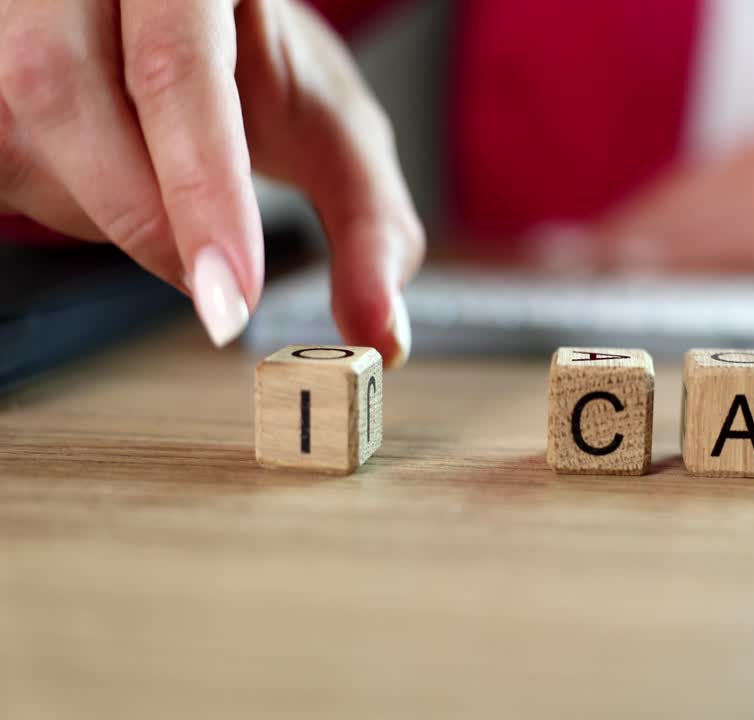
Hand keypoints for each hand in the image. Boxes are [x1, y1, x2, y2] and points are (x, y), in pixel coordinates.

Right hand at [0, 0, 423, 363]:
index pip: (175, 68)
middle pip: (61, 90)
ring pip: (16, 131)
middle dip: (143, 218)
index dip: (199, 192)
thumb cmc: (267, 65)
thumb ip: (372, 228)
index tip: (230, 300)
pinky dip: (59, 199)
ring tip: (172, 203)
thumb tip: (382, 334)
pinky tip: (110, 182)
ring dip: (98, 211)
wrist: (199, 17)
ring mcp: (13, 7)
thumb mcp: (338, 133)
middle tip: (215, 286)